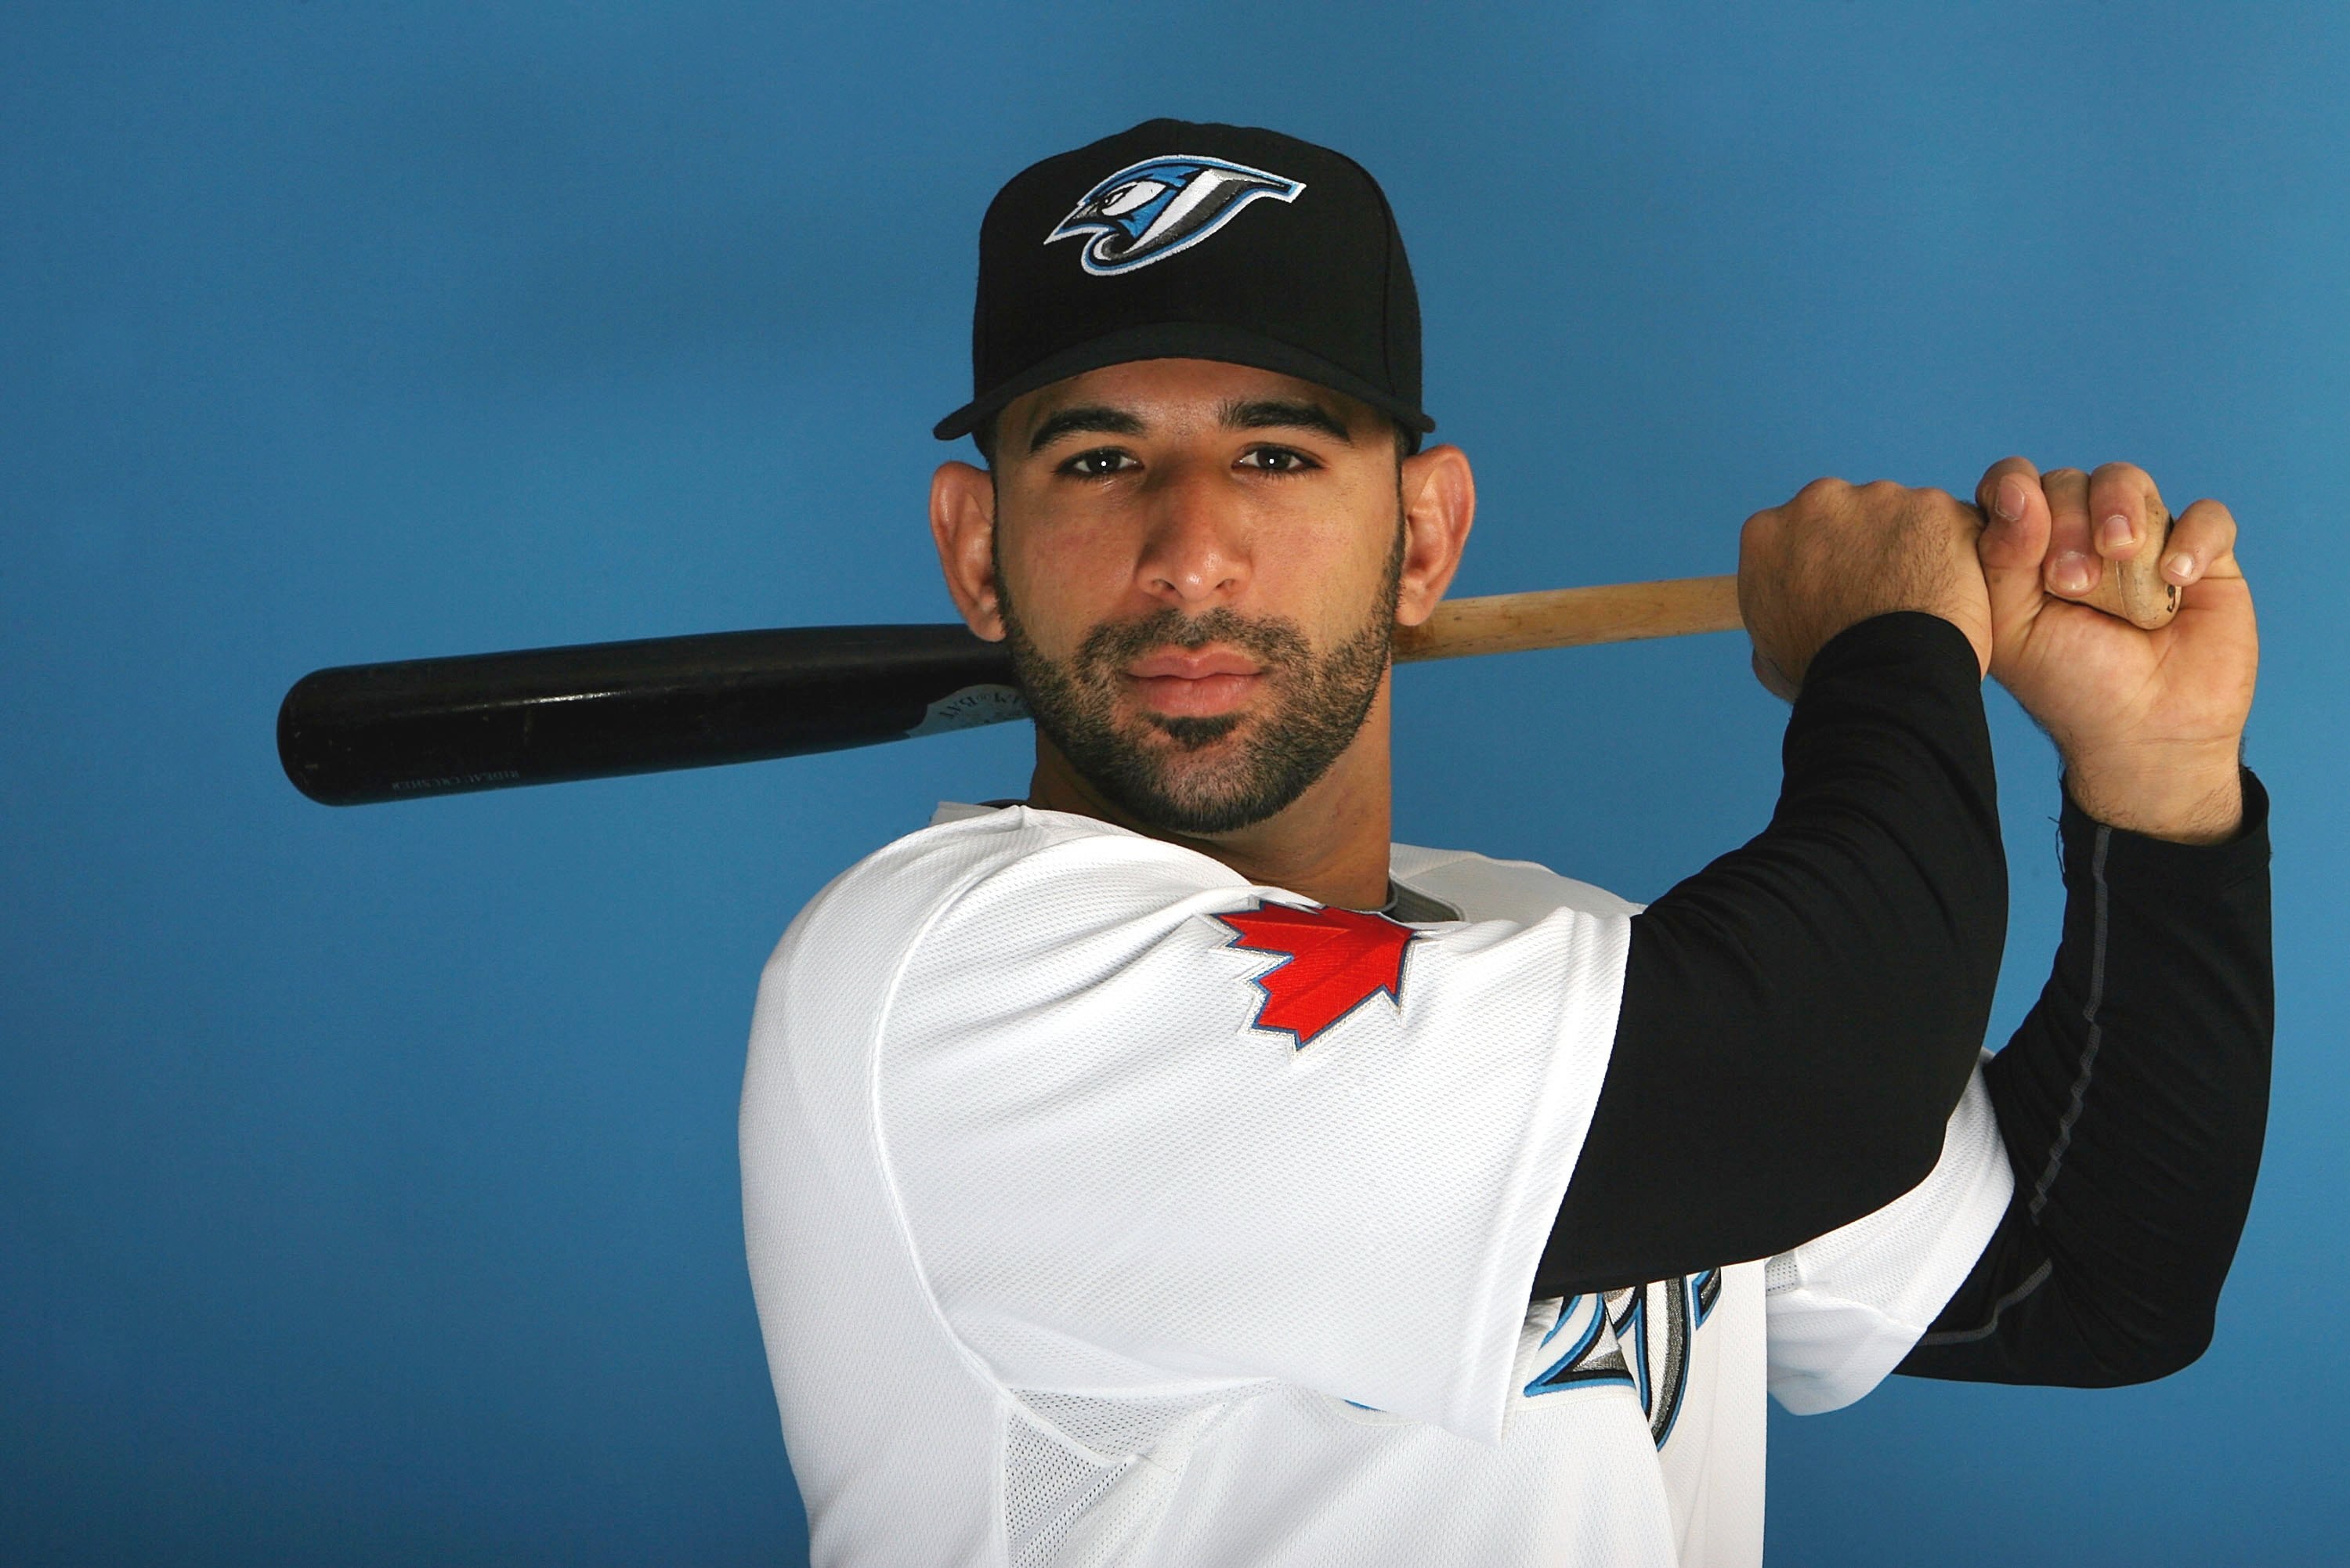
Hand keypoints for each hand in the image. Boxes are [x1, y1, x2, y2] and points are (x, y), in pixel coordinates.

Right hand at [1739, 477, 1992, 698]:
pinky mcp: (1934, 506)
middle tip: (1882, 594)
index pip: (1795, 534)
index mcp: (1767, 533)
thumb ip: (1775, 613)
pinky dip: (1955, 552)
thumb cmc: (1823, 673)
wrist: (1880, 678)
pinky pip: (1952, 524)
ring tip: (1920, 599)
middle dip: (1865, 545)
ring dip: (1911, 546)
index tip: (1837, 588)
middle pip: (1849, 513)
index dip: (1820, 562)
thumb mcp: (1766, 647)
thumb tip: (1786, 618)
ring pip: (1901, 514)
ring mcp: (1878, 498)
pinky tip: (1950, 592)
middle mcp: (1817, 501)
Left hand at [1974, 458, 2256, 841]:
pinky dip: (2192, 539)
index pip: (2012, 485)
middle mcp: (2081, 536)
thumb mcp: (2013, 627)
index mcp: (2027, 549)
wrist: (2143, 733)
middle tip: (2071, 580)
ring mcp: (2142, 542)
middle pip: (2068, 481)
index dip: (2014, 492)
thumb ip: (1999, 557)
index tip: (2021, 528)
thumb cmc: (2070, 684)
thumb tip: (2017, 491)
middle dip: (2065, 520)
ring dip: (2118, 510)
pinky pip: (2207, 516)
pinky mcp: (2203, 556)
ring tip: (2119, 557)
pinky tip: (2175, 580)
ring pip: (2127, 480)